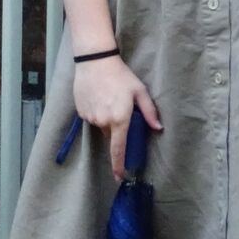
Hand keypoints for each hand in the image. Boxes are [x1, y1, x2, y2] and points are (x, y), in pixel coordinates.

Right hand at [71, 55, 162, 180]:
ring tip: (108, 98)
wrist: (94, 61)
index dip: (119, 165)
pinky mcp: (81, 111)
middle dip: (117, 127)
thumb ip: (149, 112)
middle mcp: (103, 122)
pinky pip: (91, 118)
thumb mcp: (140, 91)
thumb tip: (158, 129)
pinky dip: (96, 111)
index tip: (120, 177)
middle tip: (120, 107)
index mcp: (120, 119)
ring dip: (106, 118)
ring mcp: (90, 117)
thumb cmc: (121, 76)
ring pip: (101, 125)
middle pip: (111, 134)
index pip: (119, 149)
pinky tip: (98, 96)